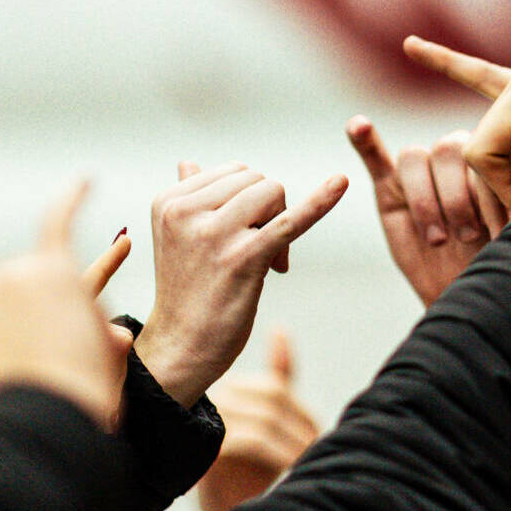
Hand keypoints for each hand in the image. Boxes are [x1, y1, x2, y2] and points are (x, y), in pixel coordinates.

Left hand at [0, 182, 131, 428]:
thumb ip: (108, 340)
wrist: (29, 442)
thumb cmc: (78, 402)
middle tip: (43, 353)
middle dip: (25, 307)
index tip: (82, 182)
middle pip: (14, 281)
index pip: (59, 221)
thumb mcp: (109, 367)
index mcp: (53, 275)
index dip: (72, 199)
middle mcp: (4, 279)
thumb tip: (117, 334)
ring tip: (5, 372)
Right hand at [135, 161, 347, 405]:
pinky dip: (320, 201)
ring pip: (274, 193)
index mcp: (170, 202)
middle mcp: (186, 212)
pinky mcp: (243, 258)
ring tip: (269, 262)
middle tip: (262, 253)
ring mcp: (213, 234)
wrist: (183, 349)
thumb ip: (187, 198)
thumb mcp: (178, 239)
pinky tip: (341, 184)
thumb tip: (188, 162)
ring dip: (281, 225)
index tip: (243, 237)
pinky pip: (290, 221)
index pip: (235, 172)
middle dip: (270, 212)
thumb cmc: (187, 293)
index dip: (251, 202)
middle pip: (258, 181)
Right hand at [197, 329, 318, 510]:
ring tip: (309, 463)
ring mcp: (202, 421)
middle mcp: (210, 398)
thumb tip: (279, 329)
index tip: (319, 440)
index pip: (274, 387)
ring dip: (294, 444)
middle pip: (271, 400)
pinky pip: (250, 440)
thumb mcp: (268, 420)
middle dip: (301, 429)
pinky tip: (291, 470)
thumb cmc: (249, 468)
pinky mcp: (202, 447)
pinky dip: (279, 455)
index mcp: (227, 388)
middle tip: (320, 453)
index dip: (303, 415)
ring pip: (264, 420)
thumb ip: (277, 378)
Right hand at [348, 118, 506, 303]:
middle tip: (468, 235)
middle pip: (447, 149)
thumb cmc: (503, 264)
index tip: (500, 227)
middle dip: (457, 196)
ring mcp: (423, 173)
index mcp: (493, 159)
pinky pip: (377, 159)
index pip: (483, 149)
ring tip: (440, 240)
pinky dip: (366, 143)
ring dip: (425, 199)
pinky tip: (358, 126)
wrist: (472, 299)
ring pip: (414, 159)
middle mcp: (458, 158)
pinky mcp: (392, 190)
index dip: (486, 187)